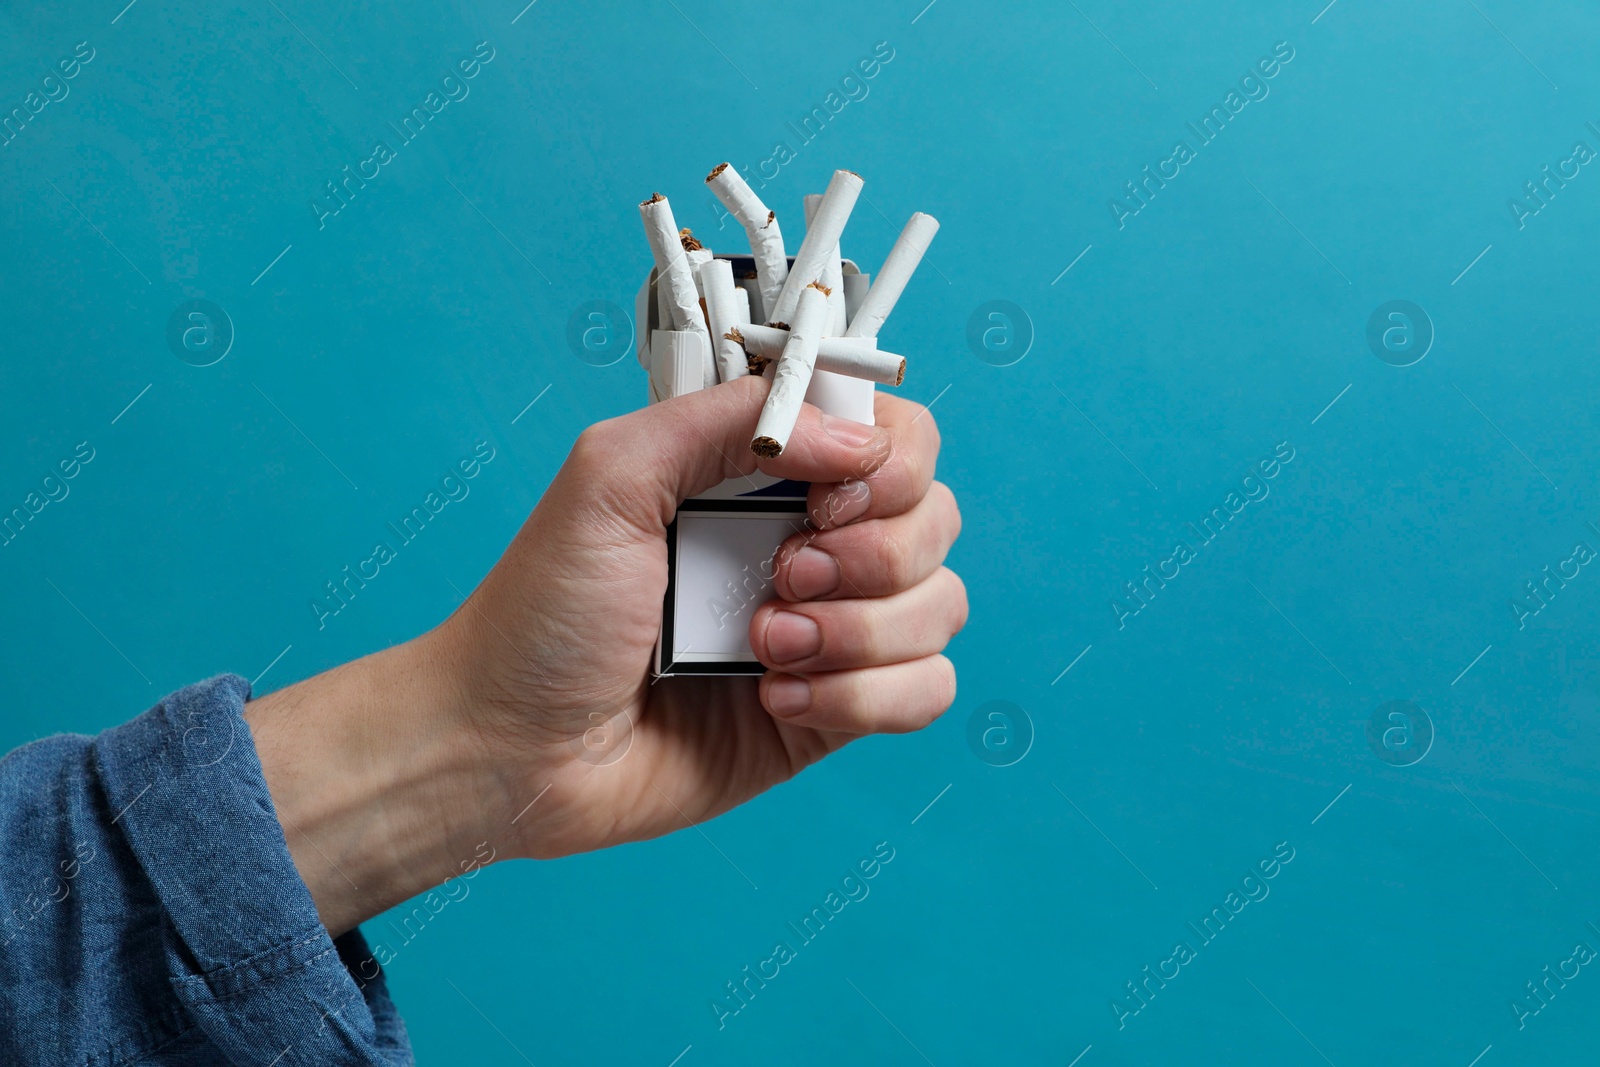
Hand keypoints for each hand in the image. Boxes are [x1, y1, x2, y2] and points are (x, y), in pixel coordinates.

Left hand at [246, 375, 964, 933]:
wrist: (511, 750)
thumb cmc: (543, 610)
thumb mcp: (612, 475)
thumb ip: (727, 421)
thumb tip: (855, 440)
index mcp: (763, 475)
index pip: (895, 437)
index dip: (887, 464)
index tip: (825, 499)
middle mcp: (809, 542)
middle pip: (937, 517)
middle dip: (873, 555)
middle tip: (783, 577)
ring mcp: (828, 632)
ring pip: (940, 607)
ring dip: (863, 631)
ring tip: (763, 650)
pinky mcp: (833, 714)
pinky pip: (925, 691)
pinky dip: (866, 697)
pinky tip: (778, 702)